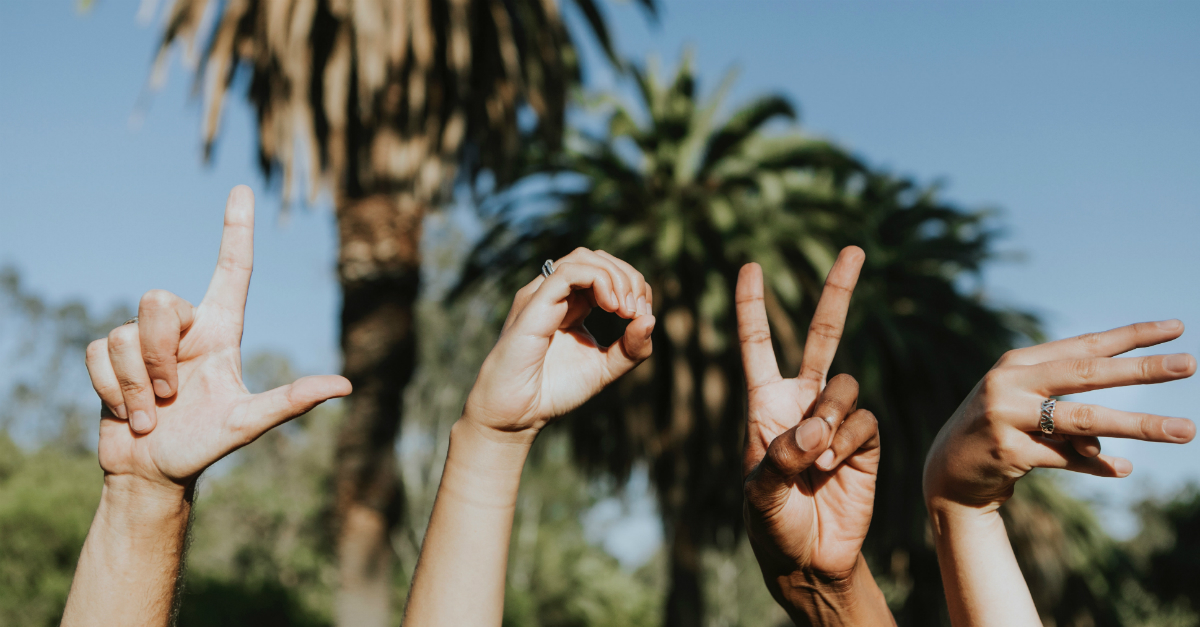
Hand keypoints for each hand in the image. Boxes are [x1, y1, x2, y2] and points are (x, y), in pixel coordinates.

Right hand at [84, 186, 351, 492]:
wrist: (152, 474)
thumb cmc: (205, 445)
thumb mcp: (248, 422)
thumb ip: (291, 401)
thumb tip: (346, 385)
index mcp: (221, 331)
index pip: (232, 269)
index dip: (236, 229)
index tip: (241, 190)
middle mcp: (184, 328)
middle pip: (157, 300)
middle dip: (157, 353)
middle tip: (169, 396)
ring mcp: (144, 341)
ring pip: (125, 333)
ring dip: (135, 384)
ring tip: (153, 413)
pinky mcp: (109, 356)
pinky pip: (99, 353)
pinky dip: (112, 390)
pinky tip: (127, 413)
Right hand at [462, 248, 653, 442]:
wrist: (517, 415)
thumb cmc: (553, 392)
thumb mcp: (605, 368)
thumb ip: (631, 348)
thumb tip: (651, 318)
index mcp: (572, 306)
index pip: (607, 273)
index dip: (633, 286)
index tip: (642, 317)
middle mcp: (556, 295)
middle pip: (598, 258)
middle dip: (628, 277)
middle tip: (636, 311)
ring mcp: (542, 295)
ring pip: (583, 257)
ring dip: (615, 276)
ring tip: (624, 309)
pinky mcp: (533, 303)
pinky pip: (567, 272)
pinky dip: (597, 280)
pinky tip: (610, 306)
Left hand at [739, 248, 889, 623]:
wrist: (810, 559)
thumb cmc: (771, 523)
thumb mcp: (758, 489)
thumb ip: (783, 454)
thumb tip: (819, 427)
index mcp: (765, 403)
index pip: (759, 343)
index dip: (752, 306)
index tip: (750, 267)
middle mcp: (803, 402)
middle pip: (823, 335)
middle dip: (838, 292)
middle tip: (855, 248)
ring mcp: (836, 420)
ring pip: (845, 386)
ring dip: (829, 420)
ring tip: (814, 461)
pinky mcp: (865, 442)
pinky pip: (863, 421)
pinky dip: (846, 443)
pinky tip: (833, 470)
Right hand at [923, 320, 1195, 512]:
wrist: (947, 474)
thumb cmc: (998, 434)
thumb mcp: (1029, 414)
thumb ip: (1071, 418)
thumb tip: (1111, 448)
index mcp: (1017, 363)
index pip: (1083, 345)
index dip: (1130, 336)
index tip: (1175, 328)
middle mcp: (1009, 382)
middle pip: (1087, 373)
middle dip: (1142, 370)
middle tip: (1190, 364)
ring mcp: (1006, 416)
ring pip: (1086, 419)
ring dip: (1140, 425)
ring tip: (1184, 429)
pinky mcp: (1008, 450)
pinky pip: (1067, 459)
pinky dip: (1098, 465)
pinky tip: (1122, 469)